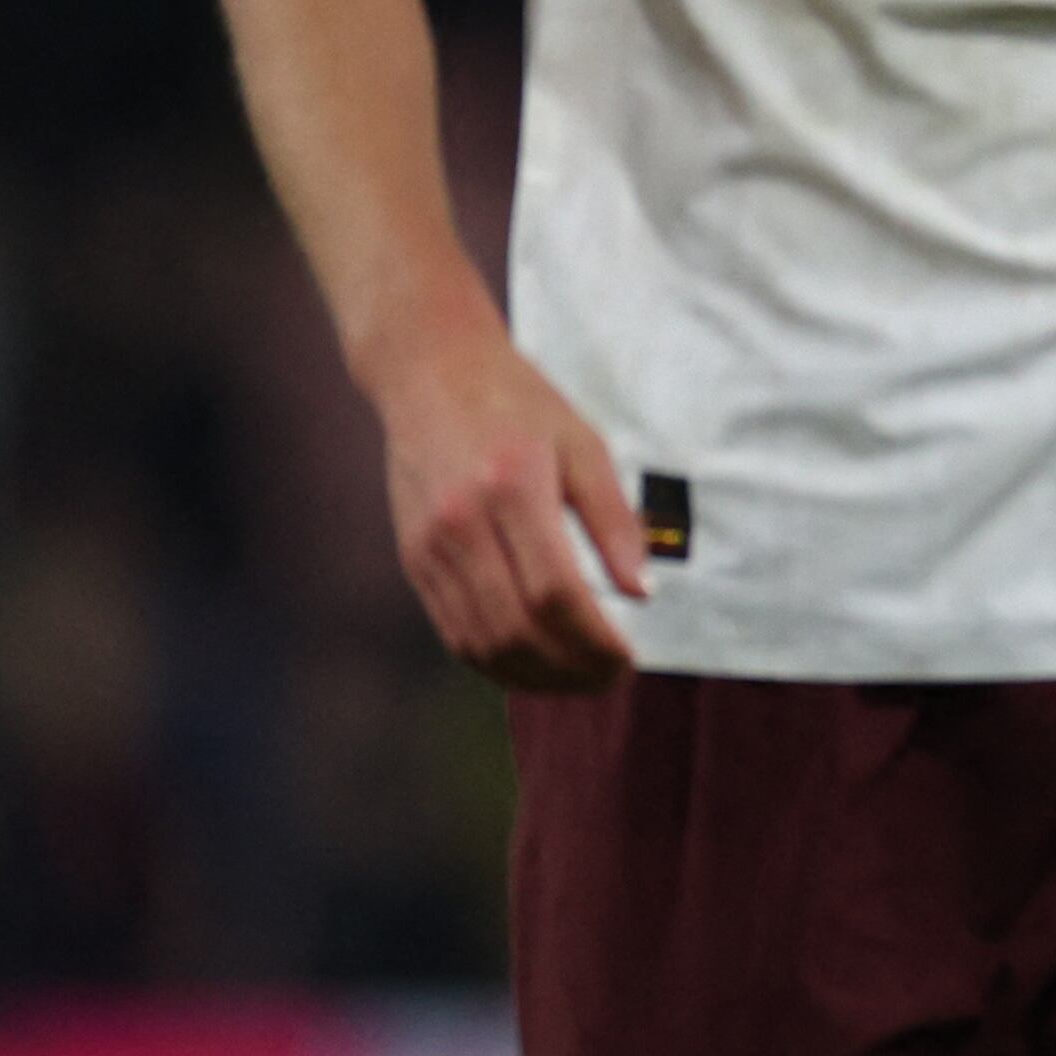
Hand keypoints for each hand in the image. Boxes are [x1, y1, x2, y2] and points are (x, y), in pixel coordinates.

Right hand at [367, 306, 646, 693]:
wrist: (430, 375)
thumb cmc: (520, 405)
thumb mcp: (585, 444)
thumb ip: (615, 519)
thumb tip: (643, 591)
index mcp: (512, 487)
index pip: (556, 592)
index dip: (595, 638)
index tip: (629, 657)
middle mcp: (462, 522)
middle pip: (516, 626)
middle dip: (570, 667)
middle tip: (612, 677)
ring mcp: (429, 546)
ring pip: (480, 640)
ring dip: (533, 676)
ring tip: (580, 680)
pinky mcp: (412, 559)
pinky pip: (452, 630)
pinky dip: (495, 661)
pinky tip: (534, 665)